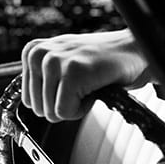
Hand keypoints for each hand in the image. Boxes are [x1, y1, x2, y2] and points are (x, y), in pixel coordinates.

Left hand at [21, 29, 149, 121]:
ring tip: (90, 84)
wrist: (135, 51)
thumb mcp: (63, 63)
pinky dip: (84, 108)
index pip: (29, 100)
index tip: (73, 85)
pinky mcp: (72, 73)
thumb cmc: (102, 62)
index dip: (55, 101)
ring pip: (52, 112)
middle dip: (64, 105)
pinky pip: (65, 112)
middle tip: (84, 85)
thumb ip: (42, 78)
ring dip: (76, 106)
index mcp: (33, 51)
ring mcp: (55, 61)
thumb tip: (29, 103)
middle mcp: (40, 53)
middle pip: (38, 109)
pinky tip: (95, 88)